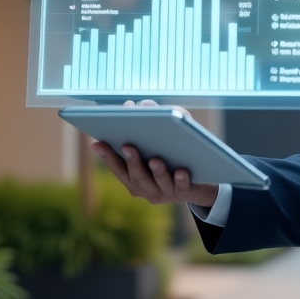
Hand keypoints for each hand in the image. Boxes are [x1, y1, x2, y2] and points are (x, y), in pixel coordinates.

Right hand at [90, 99, 218, 207]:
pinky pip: (182, 188)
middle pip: (137, 177)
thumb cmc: (175, 152)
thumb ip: (153, 119)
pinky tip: (181, 171)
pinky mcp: (185, 193)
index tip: (96, 143)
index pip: (118, 168)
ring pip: (159, 184)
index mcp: (134, 177)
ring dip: (157, 172)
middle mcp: (146, 189)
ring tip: (155, 160)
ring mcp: (165, 193)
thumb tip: (144, 105)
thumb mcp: (165, 134)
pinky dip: (181, 180)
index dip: (107, 156)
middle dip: (132, 161)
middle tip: (128, 146)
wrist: (203, 177)